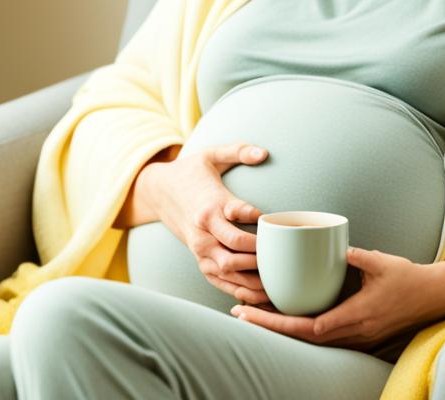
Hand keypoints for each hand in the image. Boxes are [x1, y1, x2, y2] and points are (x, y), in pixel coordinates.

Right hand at [140, 141, 269, 304]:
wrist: (159, 191)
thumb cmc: (192, 172)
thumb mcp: (212, 154)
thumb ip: (239, 150)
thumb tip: (264, 153)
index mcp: (210, 204)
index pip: (238, 213)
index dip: (260, 218)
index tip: (278, 219)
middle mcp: (203, 230)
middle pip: (234, 248)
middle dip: (260, 254)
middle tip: (285, 254)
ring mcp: (199, 248)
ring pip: (226, 269)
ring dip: (252, 277)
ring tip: (278, 280)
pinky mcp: (198, 259)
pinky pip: (217, 280)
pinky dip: (237, 290)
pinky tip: (258, 294)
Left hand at [230, 247, 441, 349]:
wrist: (434, 297)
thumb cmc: (409, 278)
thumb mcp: (383, 262)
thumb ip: (359, 255)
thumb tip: (337, 246)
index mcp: (358, 315)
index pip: (312, 327)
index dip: (281, 322)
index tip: (255, 312)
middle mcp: (355, 332)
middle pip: (303, 338)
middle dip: (270, 327)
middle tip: (240, 314)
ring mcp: (357, 337)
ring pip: (311, 340)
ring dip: (281, 330)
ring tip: (253, 316)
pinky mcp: (359, 334)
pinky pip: (323, 337)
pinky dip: (299, 330)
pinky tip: (282, 319)